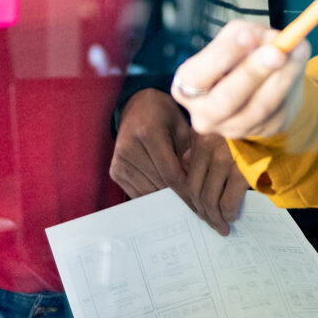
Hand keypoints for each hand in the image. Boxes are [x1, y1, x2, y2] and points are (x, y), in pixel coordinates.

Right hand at [109, 90, 244, 234]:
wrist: (137, 105)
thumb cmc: (165, 115)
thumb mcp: (183, 127)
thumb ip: (191, 154)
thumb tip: (199, 187)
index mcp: (148, 133)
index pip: (171, 174)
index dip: (187, 193)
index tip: (203, 207)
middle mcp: (129, 147)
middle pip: (159, 185)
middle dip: (180, 199)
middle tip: (200, 212)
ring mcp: (119, 160)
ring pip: (148, 192)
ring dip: (167, 201)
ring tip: (186, 207)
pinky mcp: (115, 170)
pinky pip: (137, 193)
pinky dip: (154, 197)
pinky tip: (168, 199)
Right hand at [170, 21, 308, 141]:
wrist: (257, 84)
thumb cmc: (238, 55)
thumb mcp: (236, 37)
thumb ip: (248, 34)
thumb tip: (271, 40)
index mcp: (186, 86)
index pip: (196, 77)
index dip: (222, 56)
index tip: (247, 35)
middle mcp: (205, 114)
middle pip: (227, 99)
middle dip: (253, 72)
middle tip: (276, 51)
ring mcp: (234, 128)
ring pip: (260, 106)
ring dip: (283, 75)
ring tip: (298, 49)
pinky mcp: (263, 131)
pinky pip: (280, 109)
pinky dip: (293, 82)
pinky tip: (299, 62)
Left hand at [180, 132, 247, 235]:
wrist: (274, 120)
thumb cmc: (250, 124)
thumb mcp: (220, 126)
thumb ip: (202, 142)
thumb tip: (186, 162)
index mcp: (202, 137)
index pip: (188, 176)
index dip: (191, 198)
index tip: (198, 209)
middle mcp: (209, 148)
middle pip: (196, 190)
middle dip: (202, 211)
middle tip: (209, 222)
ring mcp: (225, 159)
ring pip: (210, 199)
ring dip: (214, 218)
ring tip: (221, 226)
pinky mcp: (243, 171)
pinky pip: (228, 201)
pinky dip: (228, 213)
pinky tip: (231, 217)